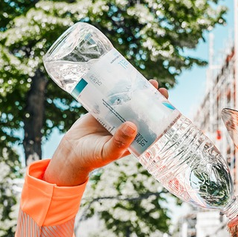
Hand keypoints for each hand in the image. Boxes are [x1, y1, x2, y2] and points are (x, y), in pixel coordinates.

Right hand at [44, 80, 168, 185]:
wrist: (71, 152)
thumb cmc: (92, 157)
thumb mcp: (108, 151)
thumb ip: (120, 142)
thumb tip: (133, 126)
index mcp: (134, 140)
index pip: (152, 127)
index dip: (161, 115)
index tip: (166, 104)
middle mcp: (127, 128)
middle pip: (144, 111)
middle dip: (152, 99)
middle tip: (158, 87)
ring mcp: (116, 118)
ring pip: (130, 102)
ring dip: (139, 92)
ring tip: (147, 80)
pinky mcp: (103, 111)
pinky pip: (113, 98)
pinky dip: (118, 89)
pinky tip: (125, 79)